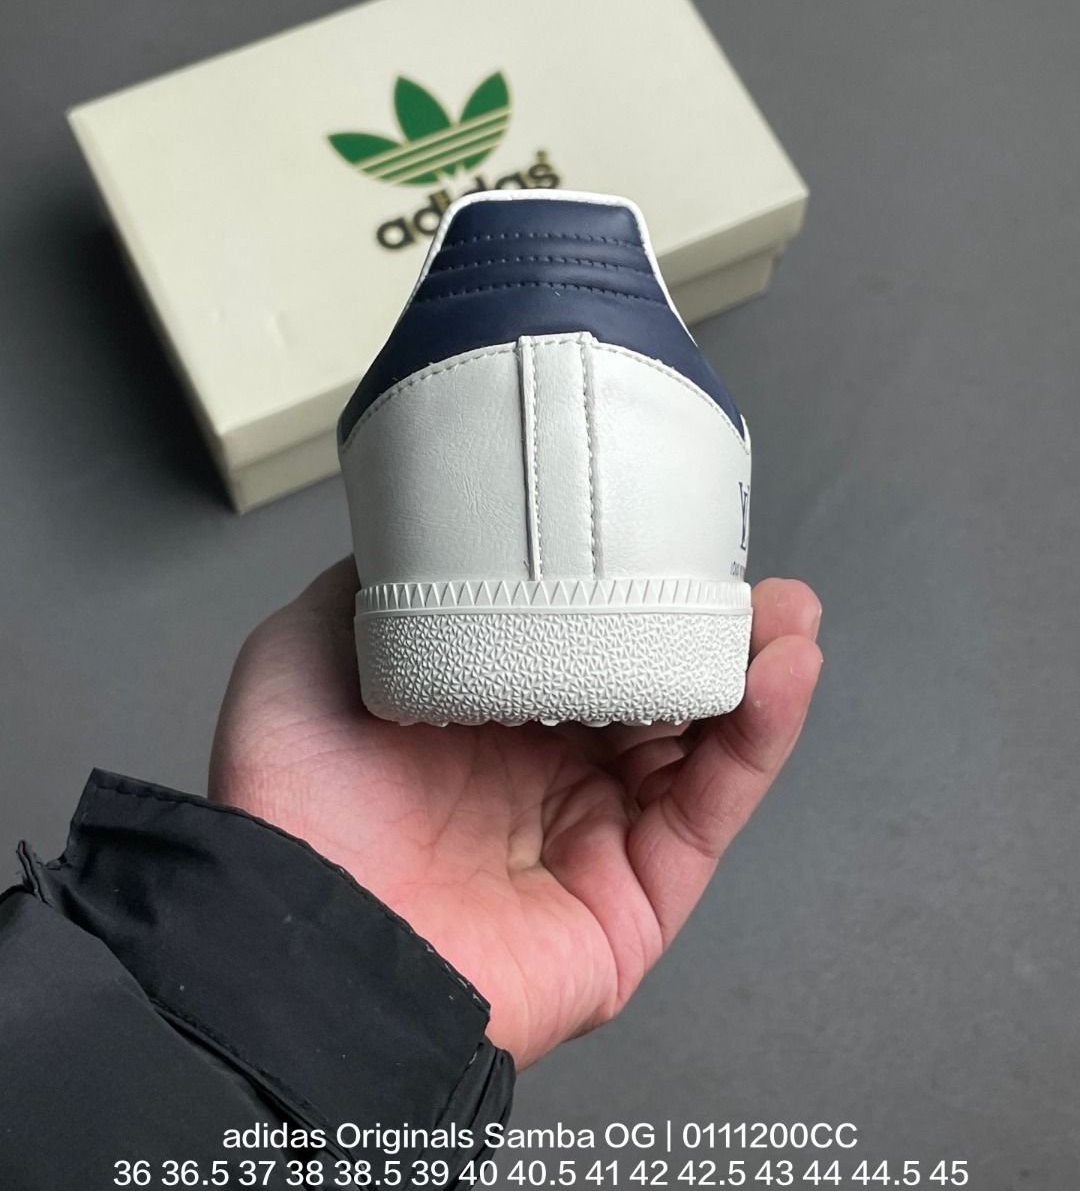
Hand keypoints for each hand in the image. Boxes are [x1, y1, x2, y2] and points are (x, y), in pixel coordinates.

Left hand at [210, 559, 822, 1068]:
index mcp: (483, 721)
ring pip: (700, 748)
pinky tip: (785, 674)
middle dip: (714, 633)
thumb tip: (428, 530)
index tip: (674, 539)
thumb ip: (376, 588)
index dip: (633, 596)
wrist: (292, 932)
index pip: (583, 647)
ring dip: (756, 675)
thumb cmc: (292, 796)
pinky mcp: (634, 902)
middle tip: (754, 580)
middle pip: (656, 694)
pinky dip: (759, 743)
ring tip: (791, 616)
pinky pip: (710, 812)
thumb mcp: (309, 648)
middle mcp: (545, 777)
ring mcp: (594, 839)